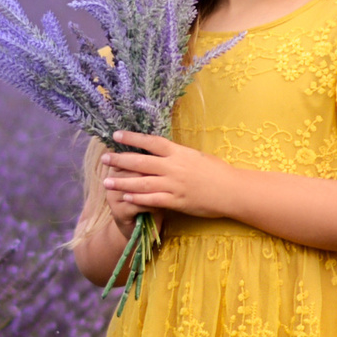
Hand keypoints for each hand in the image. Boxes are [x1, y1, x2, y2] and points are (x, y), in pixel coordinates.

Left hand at [100, 131, 234, 219]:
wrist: (232, 190)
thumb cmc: (216, 171)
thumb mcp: (196, 156)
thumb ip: (177, 154)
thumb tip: (161, 149)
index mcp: (179, 152)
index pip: (151, 142)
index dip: (132, 138)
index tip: (115, 135)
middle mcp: (174, 167)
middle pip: (141, 162)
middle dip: (120, 160)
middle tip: (104, 159)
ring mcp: (174, 185)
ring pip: (143, 183)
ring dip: (123, 182)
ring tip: (107, 181)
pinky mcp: (177, 201)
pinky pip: (153, 200)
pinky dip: (138, 199)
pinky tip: (125, 198)